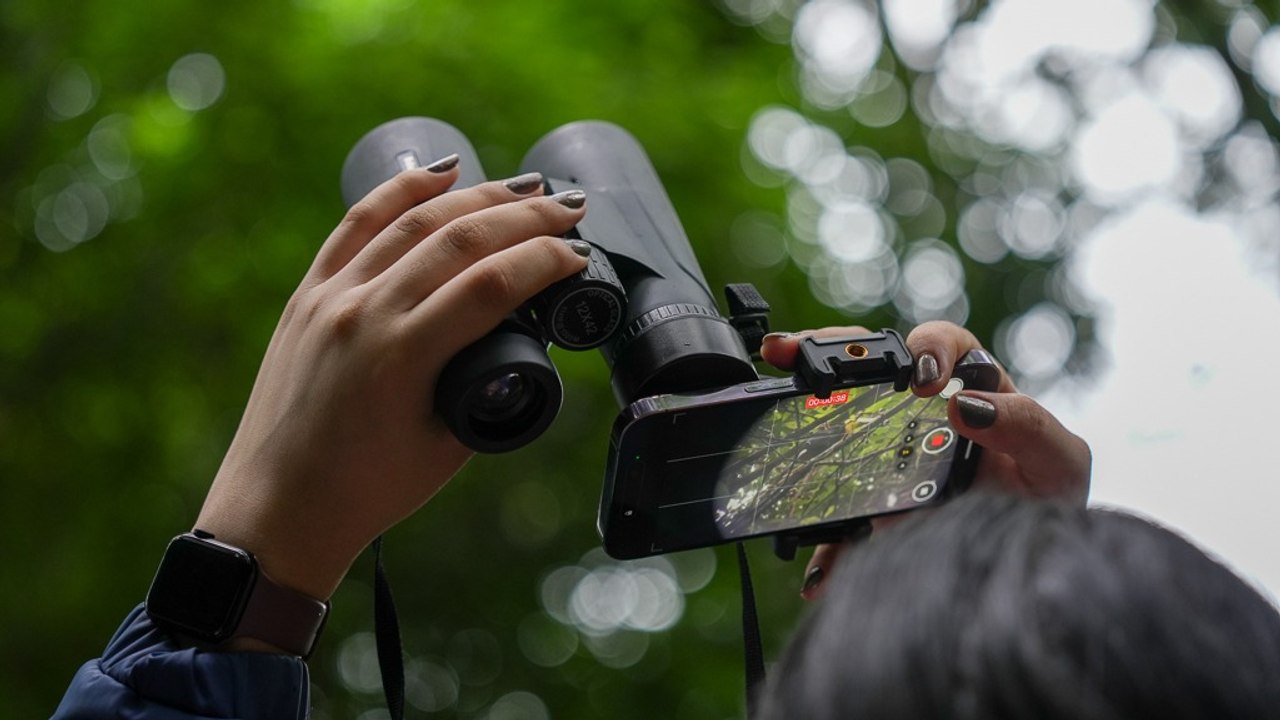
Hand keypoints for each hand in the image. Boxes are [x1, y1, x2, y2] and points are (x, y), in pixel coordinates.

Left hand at [195, 160, 590, 602]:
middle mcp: (363, 314)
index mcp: (402, 357)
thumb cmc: (368, 491)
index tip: (579, 257)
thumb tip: (523, 338)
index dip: (545, 261)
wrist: (277, 511)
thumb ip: (490, 388)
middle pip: (459, 239)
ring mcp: (330, 298)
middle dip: (525, 216)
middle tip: (569, 209)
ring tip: (525, 187)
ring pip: (413, 222)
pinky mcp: (308, 296)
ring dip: (477, 196)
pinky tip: (440, 173)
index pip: (491, 285)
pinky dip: (401, 193)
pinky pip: (357, 225)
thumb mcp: (449, 446)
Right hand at [760, 321, 1091, 599]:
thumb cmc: (1051, 503)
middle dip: (825, 352)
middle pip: (867, 368)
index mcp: (972, 389)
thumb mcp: (1059, 462)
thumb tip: (966, 405)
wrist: (1037, 570)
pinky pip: (837, 524)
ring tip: (769, 413)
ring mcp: (888, 463)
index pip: (943, 345)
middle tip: (793, 353)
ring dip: (795, 414)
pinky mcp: (872, 516)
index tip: (922, 381)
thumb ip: (1029, 426)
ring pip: (835, 427)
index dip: (925, 348)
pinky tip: (816, 566)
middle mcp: (921, 418)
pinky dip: (822, 546)